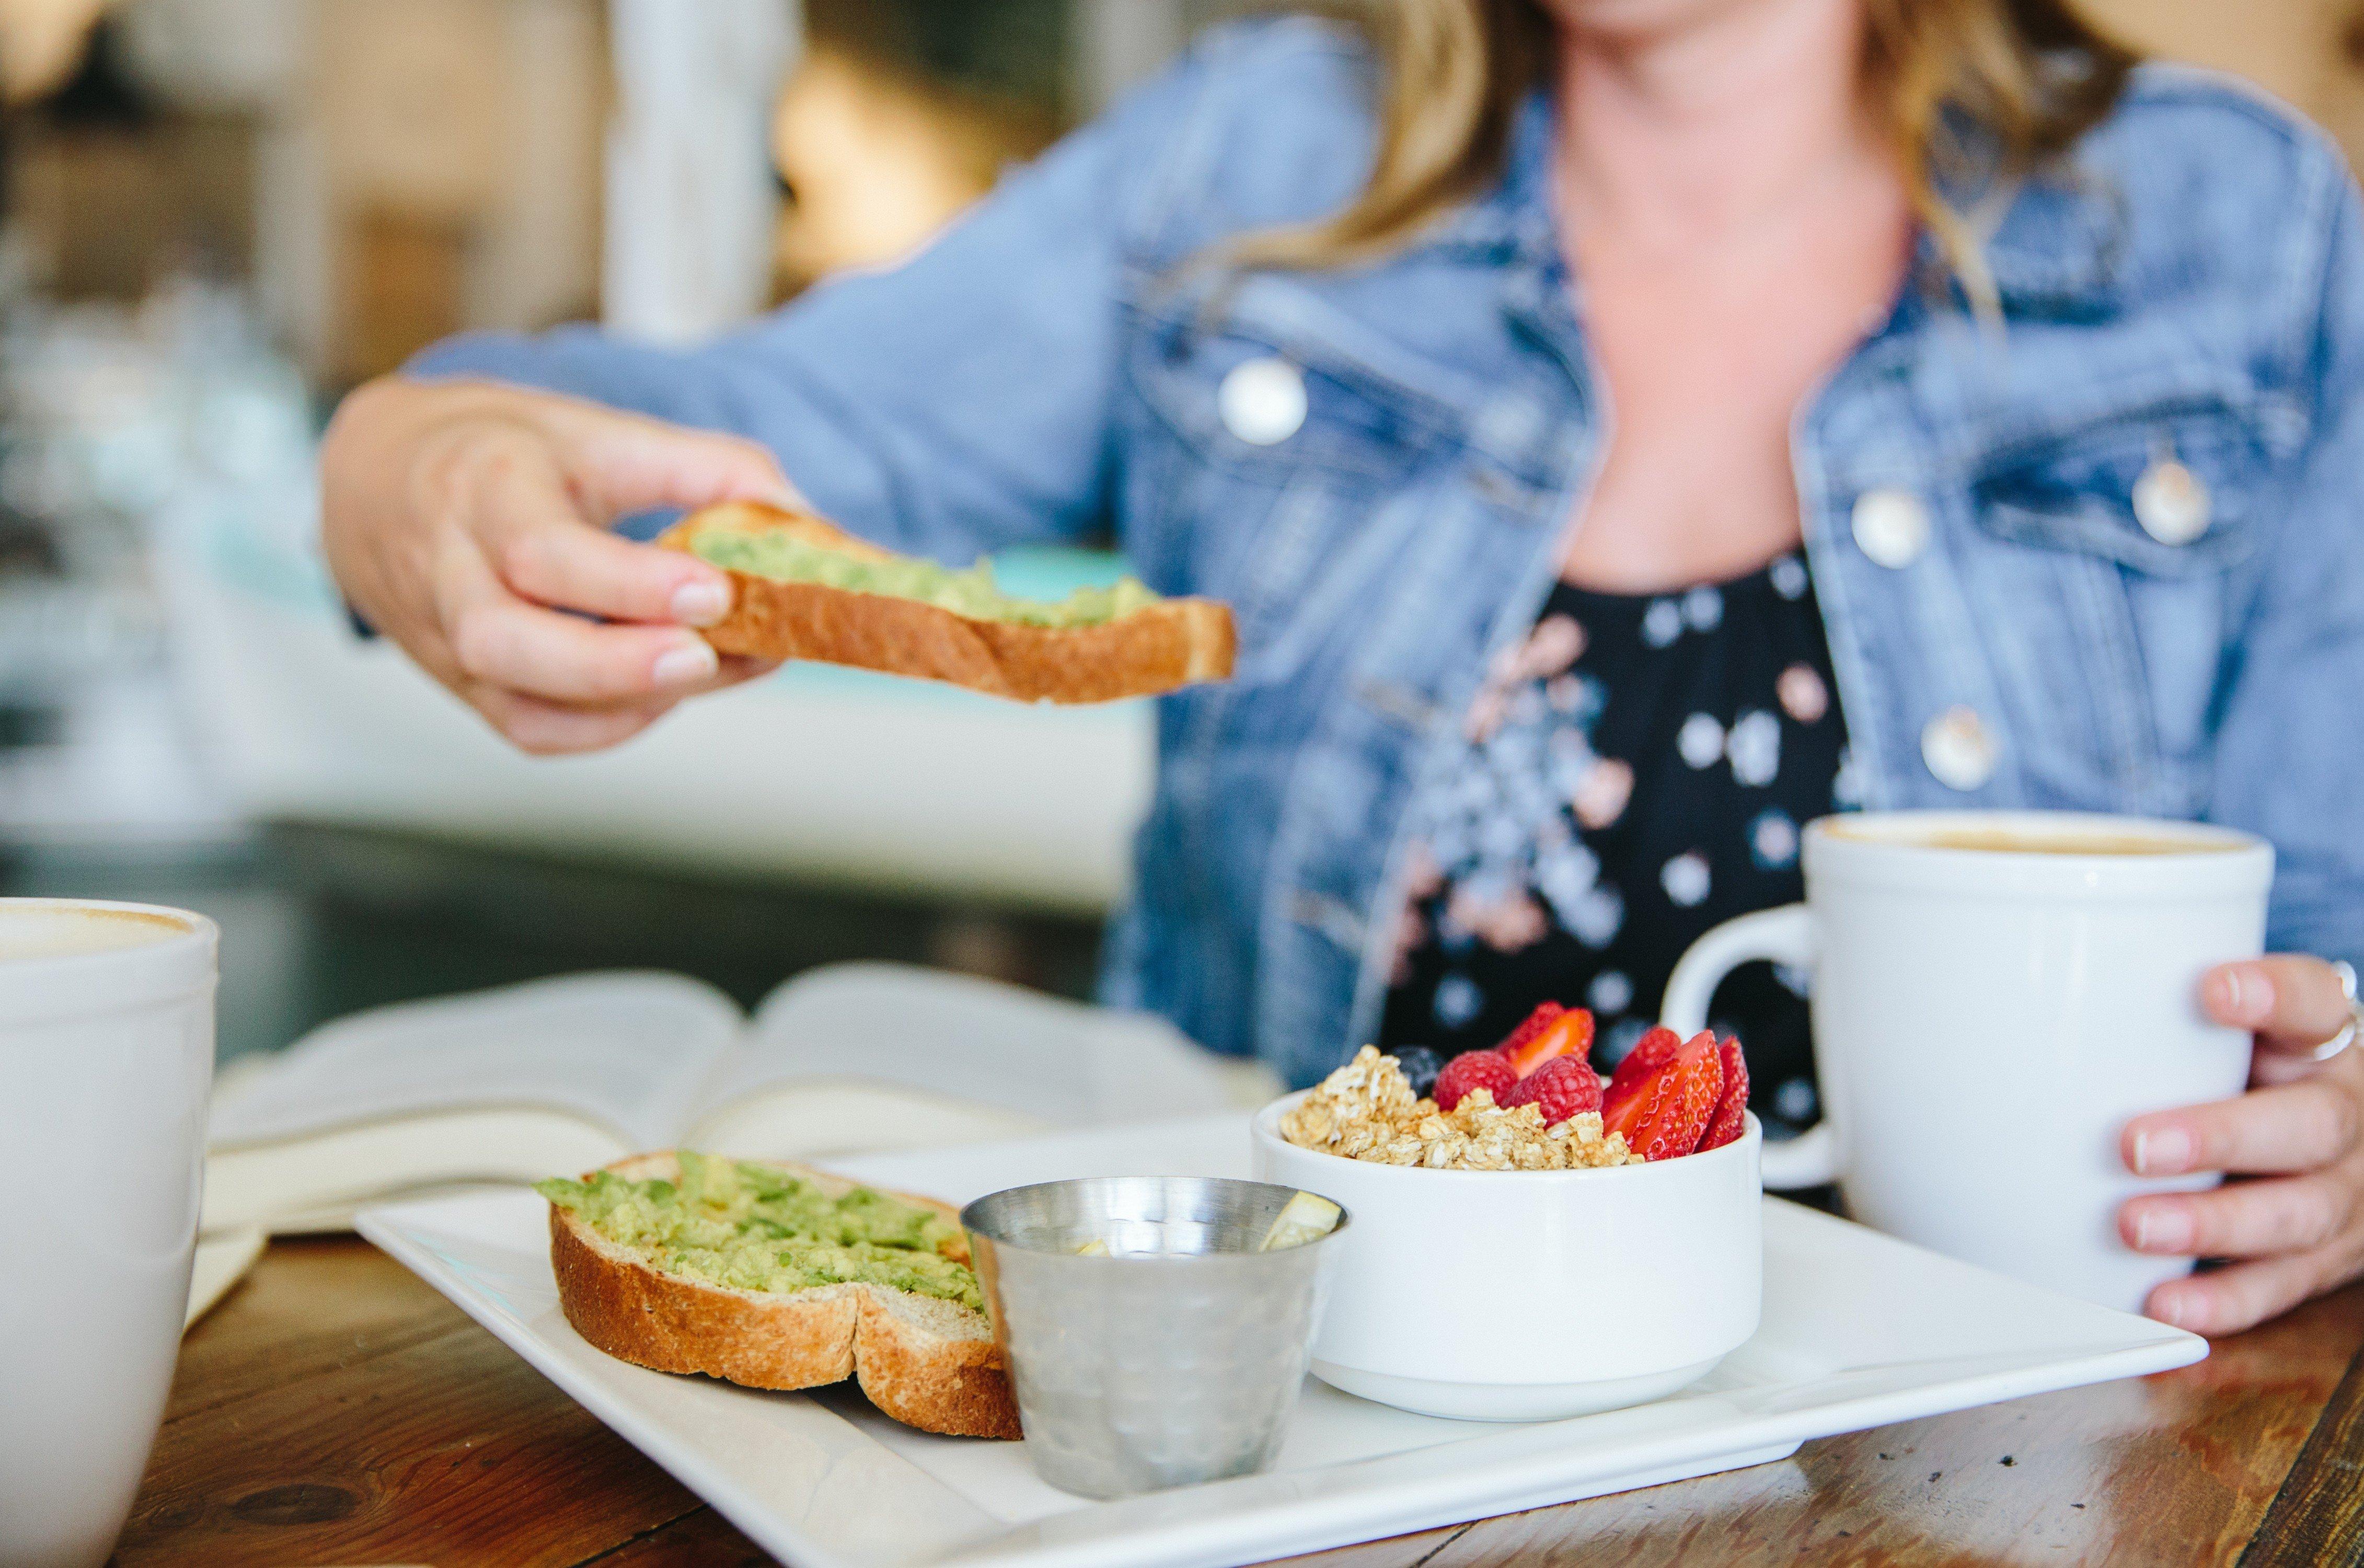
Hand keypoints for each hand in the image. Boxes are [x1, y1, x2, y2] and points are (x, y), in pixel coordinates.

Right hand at [321, 377, 795, 753]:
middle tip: (703, 658)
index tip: (717, 590)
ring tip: (708, 672)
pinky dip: (602, 725)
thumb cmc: (506, 454)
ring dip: (619, 702)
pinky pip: (526, 727)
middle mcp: (449, 568)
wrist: (380, 476)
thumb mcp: (600, 431)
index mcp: (484, 488)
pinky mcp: (459, 682)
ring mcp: (444, 636)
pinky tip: (664, 695)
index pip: (543, 549)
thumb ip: (707, 468)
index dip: (631, 582)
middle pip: (504, 639)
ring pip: (513, 698)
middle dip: (612, 662)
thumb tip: (810, 521)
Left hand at [2117, 956, 2363, 1334]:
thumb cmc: (2239, 1073)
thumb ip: (2155, 1016)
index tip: (2209, 988)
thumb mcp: (2218, 1033)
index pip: (2314, 1003)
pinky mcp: (2325, 1258)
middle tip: (2133, 1145)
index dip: (2271, 994)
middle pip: (2309, 1123)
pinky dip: (2223, 1299)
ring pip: (2299, 1212)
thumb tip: (2008, 1000)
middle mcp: (2344, 1114)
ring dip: (2212, 1224)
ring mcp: (2343, 1190)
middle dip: (2220, 1137)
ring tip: (2134, 1227)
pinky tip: (2165, 1299)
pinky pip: (2281, 1285)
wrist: (2323, 1143)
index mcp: (2318, 1043)